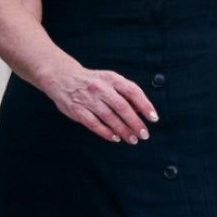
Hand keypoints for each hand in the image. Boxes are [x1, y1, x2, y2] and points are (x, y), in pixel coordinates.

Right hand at [40, 66, 157, 143]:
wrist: (62, 77)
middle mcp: (100, 88)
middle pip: (122, 107)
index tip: (153, 118)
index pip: (133, 91)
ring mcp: (88, 99)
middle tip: (144, 134)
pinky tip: (115, 138)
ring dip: (123, 130)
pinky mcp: (77, 110)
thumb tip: (142, 110)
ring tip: (132, 139)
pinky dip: (106, 132)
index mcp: (111, 78)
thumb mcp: (109, 79)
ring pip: (109, 118)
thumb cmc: (92, 81)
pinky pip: (94, 124)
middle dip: (135, 123)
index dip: (145, 105)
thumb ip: (125, 92)